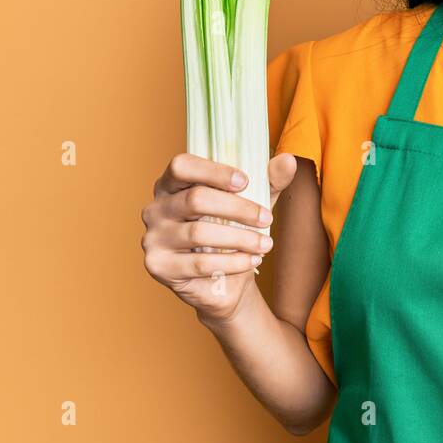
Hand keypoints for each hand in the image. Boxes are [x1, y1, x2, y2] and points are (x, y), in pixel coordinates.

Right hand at [140, 151, 297, 325]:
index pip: (182, 165)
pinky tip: (251, 260)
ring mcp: (153, 238)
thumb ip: (268, 181)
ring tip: (265, 244)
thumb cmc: (234, 232)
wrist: (224, 282)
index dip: (214, 171)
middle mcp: (155, 208)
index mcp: (171, 184)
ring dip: (240, 238)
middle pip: (195, 199)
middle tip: (266, 219)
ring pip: (199, 232)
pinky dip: (231, 261)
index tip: (246, 181)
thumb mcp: (254, 202)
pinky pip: (198, 263)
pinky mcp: (158, 266)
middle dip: (238, 208)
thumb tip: (288, 160)